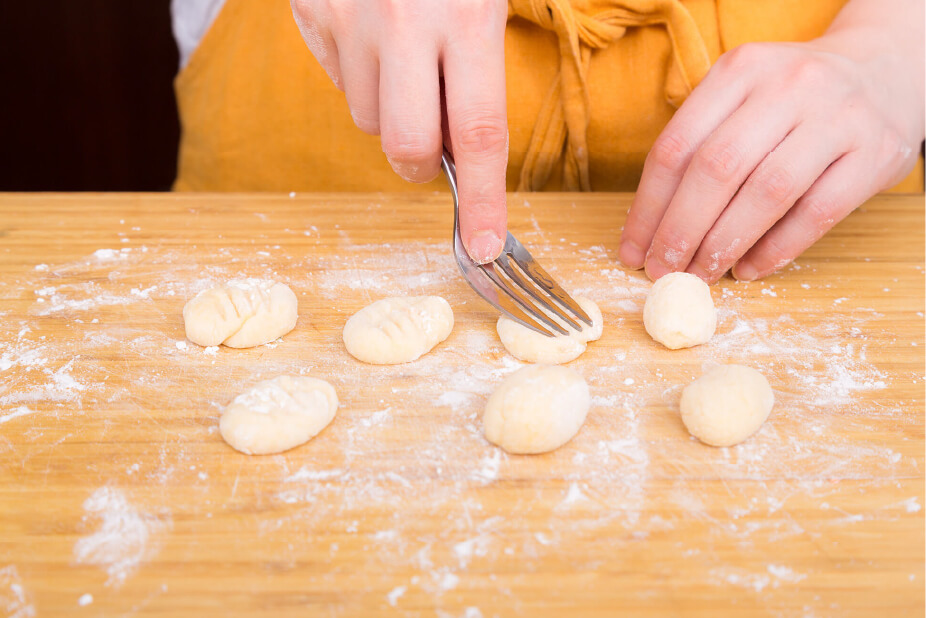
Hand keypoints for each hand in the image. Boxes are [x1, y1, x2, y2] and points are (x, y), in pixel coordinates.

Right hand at [290, 0, 508, 262]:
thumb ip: (481, 65)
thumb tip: (466, 147)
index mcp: (465, 17)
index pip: (478, 134)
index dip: (484, 200)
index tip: (484, 247)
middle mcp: (401, 25)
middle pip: (406, 147)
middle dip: (422, 163)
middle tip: (433, 145)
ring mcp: (346, 20)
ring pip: (364, 117)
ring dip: (388, 108)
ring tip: (403, 54)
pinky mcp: (309, 13)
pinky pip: (334, 77)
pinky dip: (357, 72)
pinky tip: (371, 31)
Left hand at [619, 15, 923, 282]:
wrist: (887, 70)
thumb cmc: (793, 102)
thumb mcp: (742, 97)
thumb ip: (699, 146)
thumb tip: (650, 230)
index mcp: (740, 70)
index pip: (677, 146)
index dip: (648, 207)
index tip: (632, 250)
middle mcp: (788, 87)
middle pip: (716, 168)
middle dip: (680, 230)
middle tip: (661, 270)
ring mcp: (837, 118)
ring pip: (767, 192)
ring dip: (724, 244)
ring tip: (700, 276)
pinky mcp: (875, 154)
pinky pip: (816, 213)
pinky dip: (776, 249)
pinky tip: (749, 269)